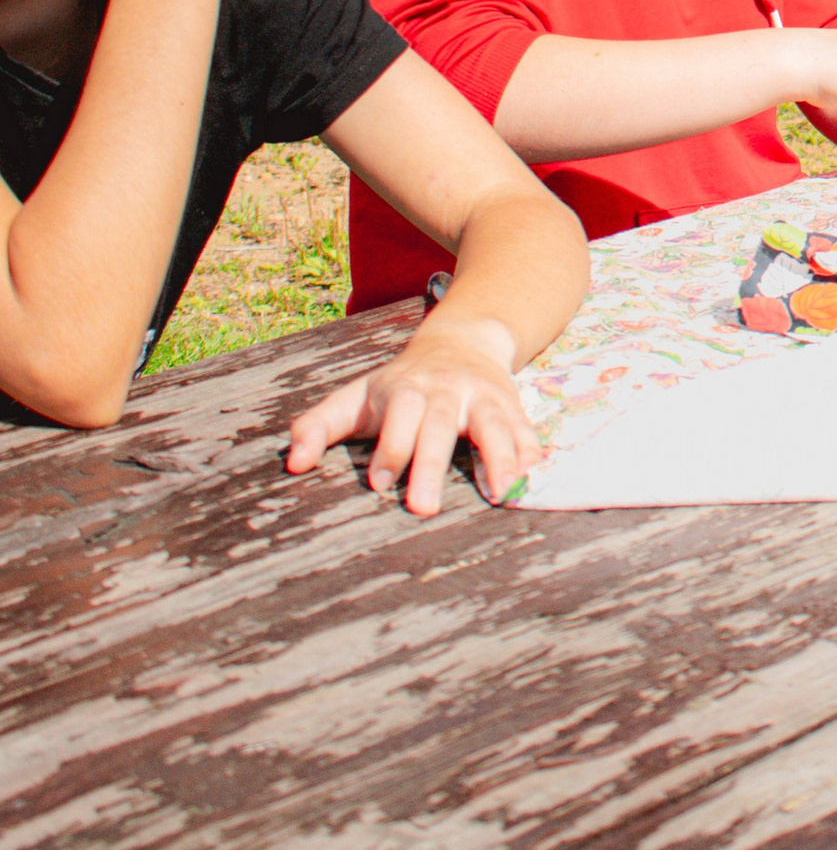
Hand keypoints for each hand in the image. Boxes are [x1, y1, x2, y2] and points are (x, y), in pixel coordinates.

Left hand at [282, 313, 532, 517]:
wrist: (463, 340)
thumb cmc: (398, 384)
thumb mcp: (355, 397)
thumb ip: (318, 426)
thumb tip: (292, 464)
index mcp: (406, 388)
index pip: (398, 415)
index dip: (390, 448)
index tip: (380, 484)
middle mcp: (447, 390)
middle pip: (440, 425)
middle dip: (431, 464)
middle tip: (423, 509)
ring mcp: (482, 396)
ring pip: (492, 423)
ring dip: (498, 456)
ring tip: (501, 491)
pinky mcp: (510, 404)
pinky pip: (523, 426)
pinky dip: (529, 448)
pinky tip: (530, 474)